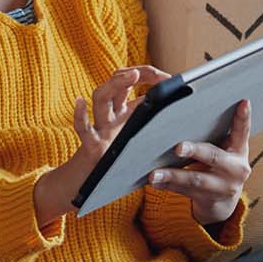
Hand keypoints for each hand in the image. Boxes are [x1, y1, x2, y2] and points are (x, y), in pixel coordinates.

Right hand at [34, 65, 170, 226]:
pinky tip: (80, 103)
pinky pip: (83, 129)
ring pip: (100, 97)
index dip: (147, 74)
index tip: (168, 77)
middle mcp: (109, 116)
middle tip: (155, 74)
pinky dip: (80, 116)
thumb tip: (182, 121)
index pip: (129, 82)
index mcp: (120, 113)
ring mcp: (99, 129)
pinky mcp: (91, 147)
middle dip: (133, 73)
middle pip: (115, 83)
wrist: (85, 188)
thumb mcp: (134, 143)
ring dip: (115, 84)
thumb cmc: (114, 166)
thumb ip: (149, 129)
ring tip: (130, 76)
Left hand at [150, 99, 251, 227]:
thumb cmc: (219, 165)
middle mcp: (235, 169)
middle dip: (195, 151)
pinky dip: (167, 185)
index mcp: (239, 150)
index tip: (242, 102)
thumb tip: (188, 113)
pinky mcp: (208, 199)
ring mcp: (223, 187)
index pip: (242, 131)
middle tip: (178, 147)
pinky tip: (154, 181)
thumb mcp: (225, 150)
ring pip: (195, 179)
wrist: (223, 201)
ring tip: (154, 174)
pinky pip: (184, 191)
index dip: (243, 117)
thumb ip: (215, 134)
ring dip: (173, 175)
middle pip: (213, 157)